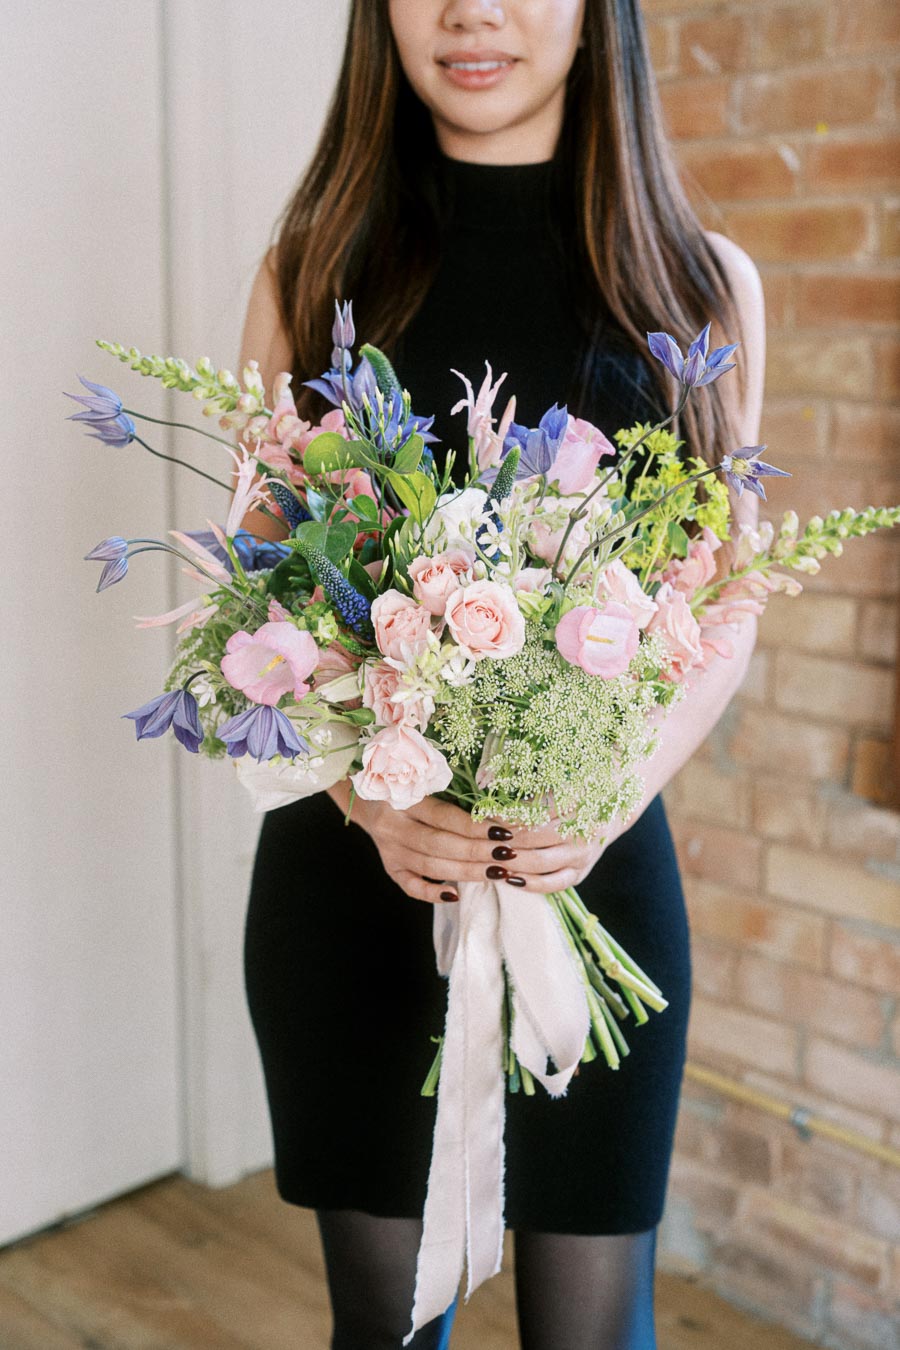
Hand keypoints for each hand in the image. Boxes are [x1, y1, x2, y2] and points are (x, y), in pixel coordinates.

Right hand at [328, 781, 623, 901]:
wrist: (359, 791)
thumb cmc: (399, 775)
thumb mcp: (416, 769)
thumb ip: (445, 781)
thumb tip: (494, 793)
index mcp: (401, 797)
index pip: (444, 817)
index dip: (475, 825)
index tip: (506, 830)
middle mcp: (393, 825)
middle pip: (440, 845)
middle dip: (478, 852)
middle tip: (509, 856)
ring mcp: (389, 850)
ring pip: (430, 866)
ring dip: (467, 872)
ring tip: (498, 872)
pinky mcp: (389, 866)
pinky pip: (409, 885)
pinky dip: (431, 892)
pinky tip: (455, 894)